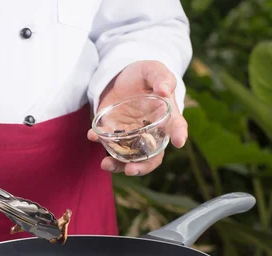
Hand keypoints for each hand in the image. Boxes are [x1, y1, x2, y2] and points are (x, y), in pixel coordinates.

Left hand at [88, 61, 187, 175]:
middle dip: (142, 167)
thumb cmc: (143, 75)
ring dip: (117, 165)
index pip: (176, 127)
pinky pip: (108, 144)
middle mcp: (150, 132)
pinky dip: (100, 142)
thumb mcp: (152, 70)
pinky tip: (92, 135)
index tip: (179, 142)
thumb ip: (161, 77)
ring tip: (106, 164)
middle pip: (151, 156)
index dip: (179, 135)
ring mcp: (131, 136)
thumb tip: (165, 90)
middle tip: (131, 170)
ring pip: (128, 158)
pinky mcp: (114, 133)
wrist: (120, 78)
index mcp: (166, 117)